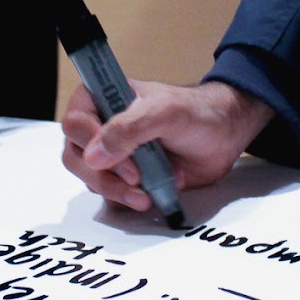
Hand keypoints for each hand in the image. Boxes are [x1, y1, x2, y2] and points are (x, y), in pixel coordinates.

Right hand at [61, 80, 273, 211]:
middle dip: (104, 175)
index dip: (92, 144)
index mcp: (102, 98)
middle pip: (75, 156)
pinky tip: (148, 198)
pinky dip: (125, 201)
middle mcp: (100, 125)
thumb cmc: (196, 113)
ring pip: (91, 178)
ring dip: (115, 191)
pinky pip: (109, 195)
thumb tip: (93, 156)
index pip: (75, 123)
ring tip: (145, 196)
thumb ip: (129, 128)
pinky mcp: (124, 177)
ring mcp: (111, 153)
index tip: (125, 159)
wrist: (223, 136)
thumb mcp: (165, 112)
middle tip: (136, 181)